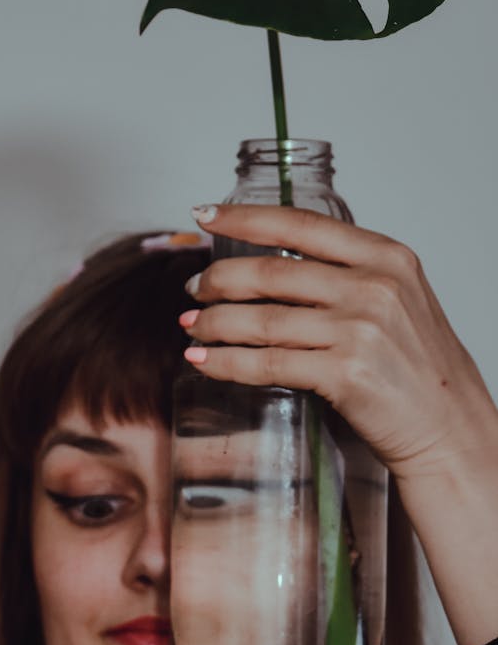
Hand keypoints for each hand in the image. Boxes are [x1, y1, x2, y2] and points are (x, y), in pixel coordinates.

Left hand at [181, 203, 497, 485]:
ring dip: (214, 324)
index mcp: (386, 257)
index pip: (300, 224)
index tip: (205, 215)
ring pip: (261, 320)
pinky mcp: (345, 375)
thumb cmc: (419, 368)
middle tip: (194, 289)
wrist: (451, 429)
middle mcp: (374, 287)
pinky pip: (266, 364)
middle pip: (270, 273)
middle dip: (219, 281)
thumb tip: (270, 267)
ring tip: (192, 327)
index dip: (244, 218)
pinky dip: (225, 362)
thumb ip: (344, 275)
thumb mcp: (396, 299)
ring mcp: (359, 330)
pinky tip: (204, 360)